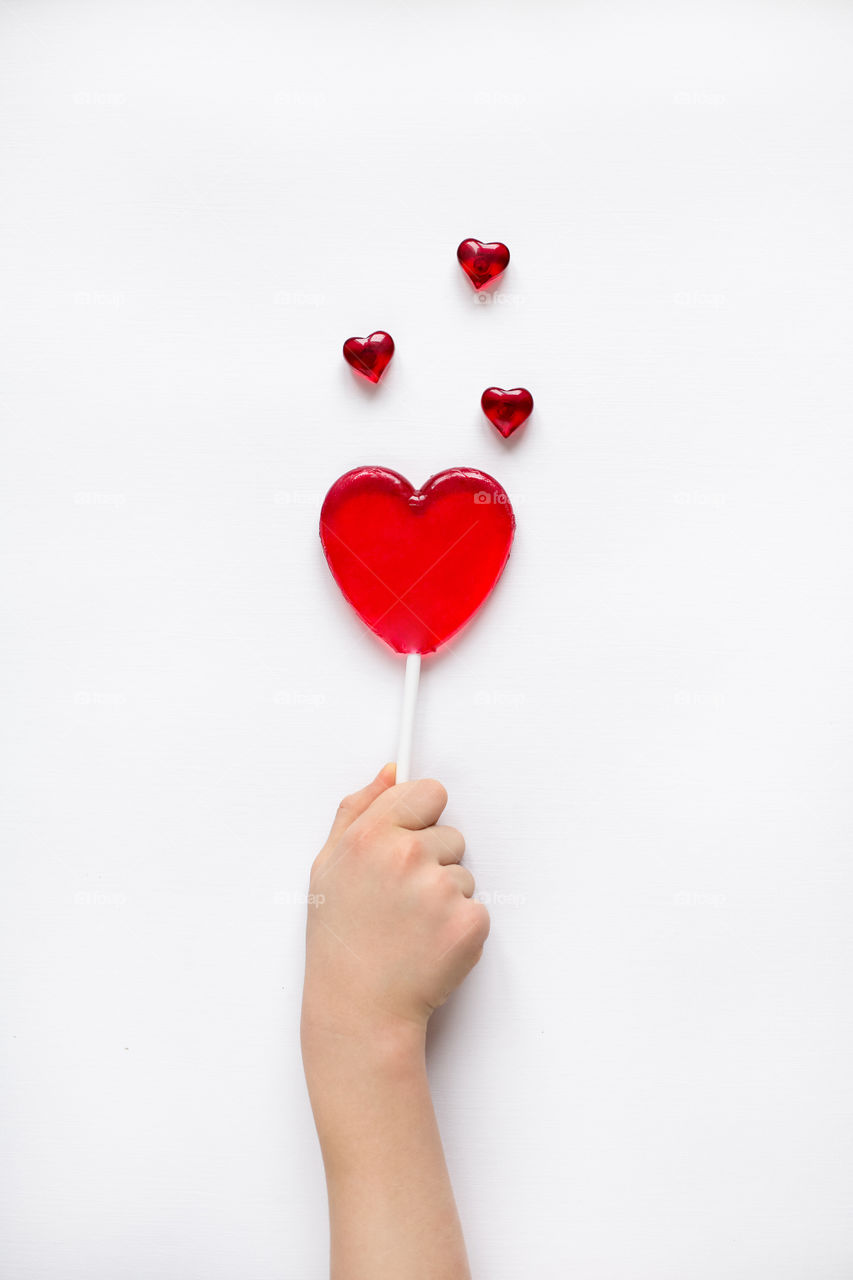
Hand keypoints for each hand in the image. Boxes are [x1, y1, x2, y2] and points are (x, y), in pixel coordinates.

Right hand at [301, 764, 489, 1045]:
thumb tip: (391, 771)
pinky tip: (429, 946)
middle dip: (431, 863)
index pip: (427, 792)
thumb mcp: (328, 866)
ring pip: (464, 873)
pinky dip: (460, 927)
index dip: (421, 817)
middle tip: (400, 901)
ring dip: (446, 897)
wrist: (358, 1010)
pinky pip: (478, 907)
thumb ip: (357, 810)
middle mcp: (406, 856)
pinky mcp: (468, 923)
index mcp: (371, 835)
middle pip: (450, 835)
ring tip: (411, 928)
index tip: (410, 841)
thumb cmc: (341, 939)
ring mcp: (440, 890)